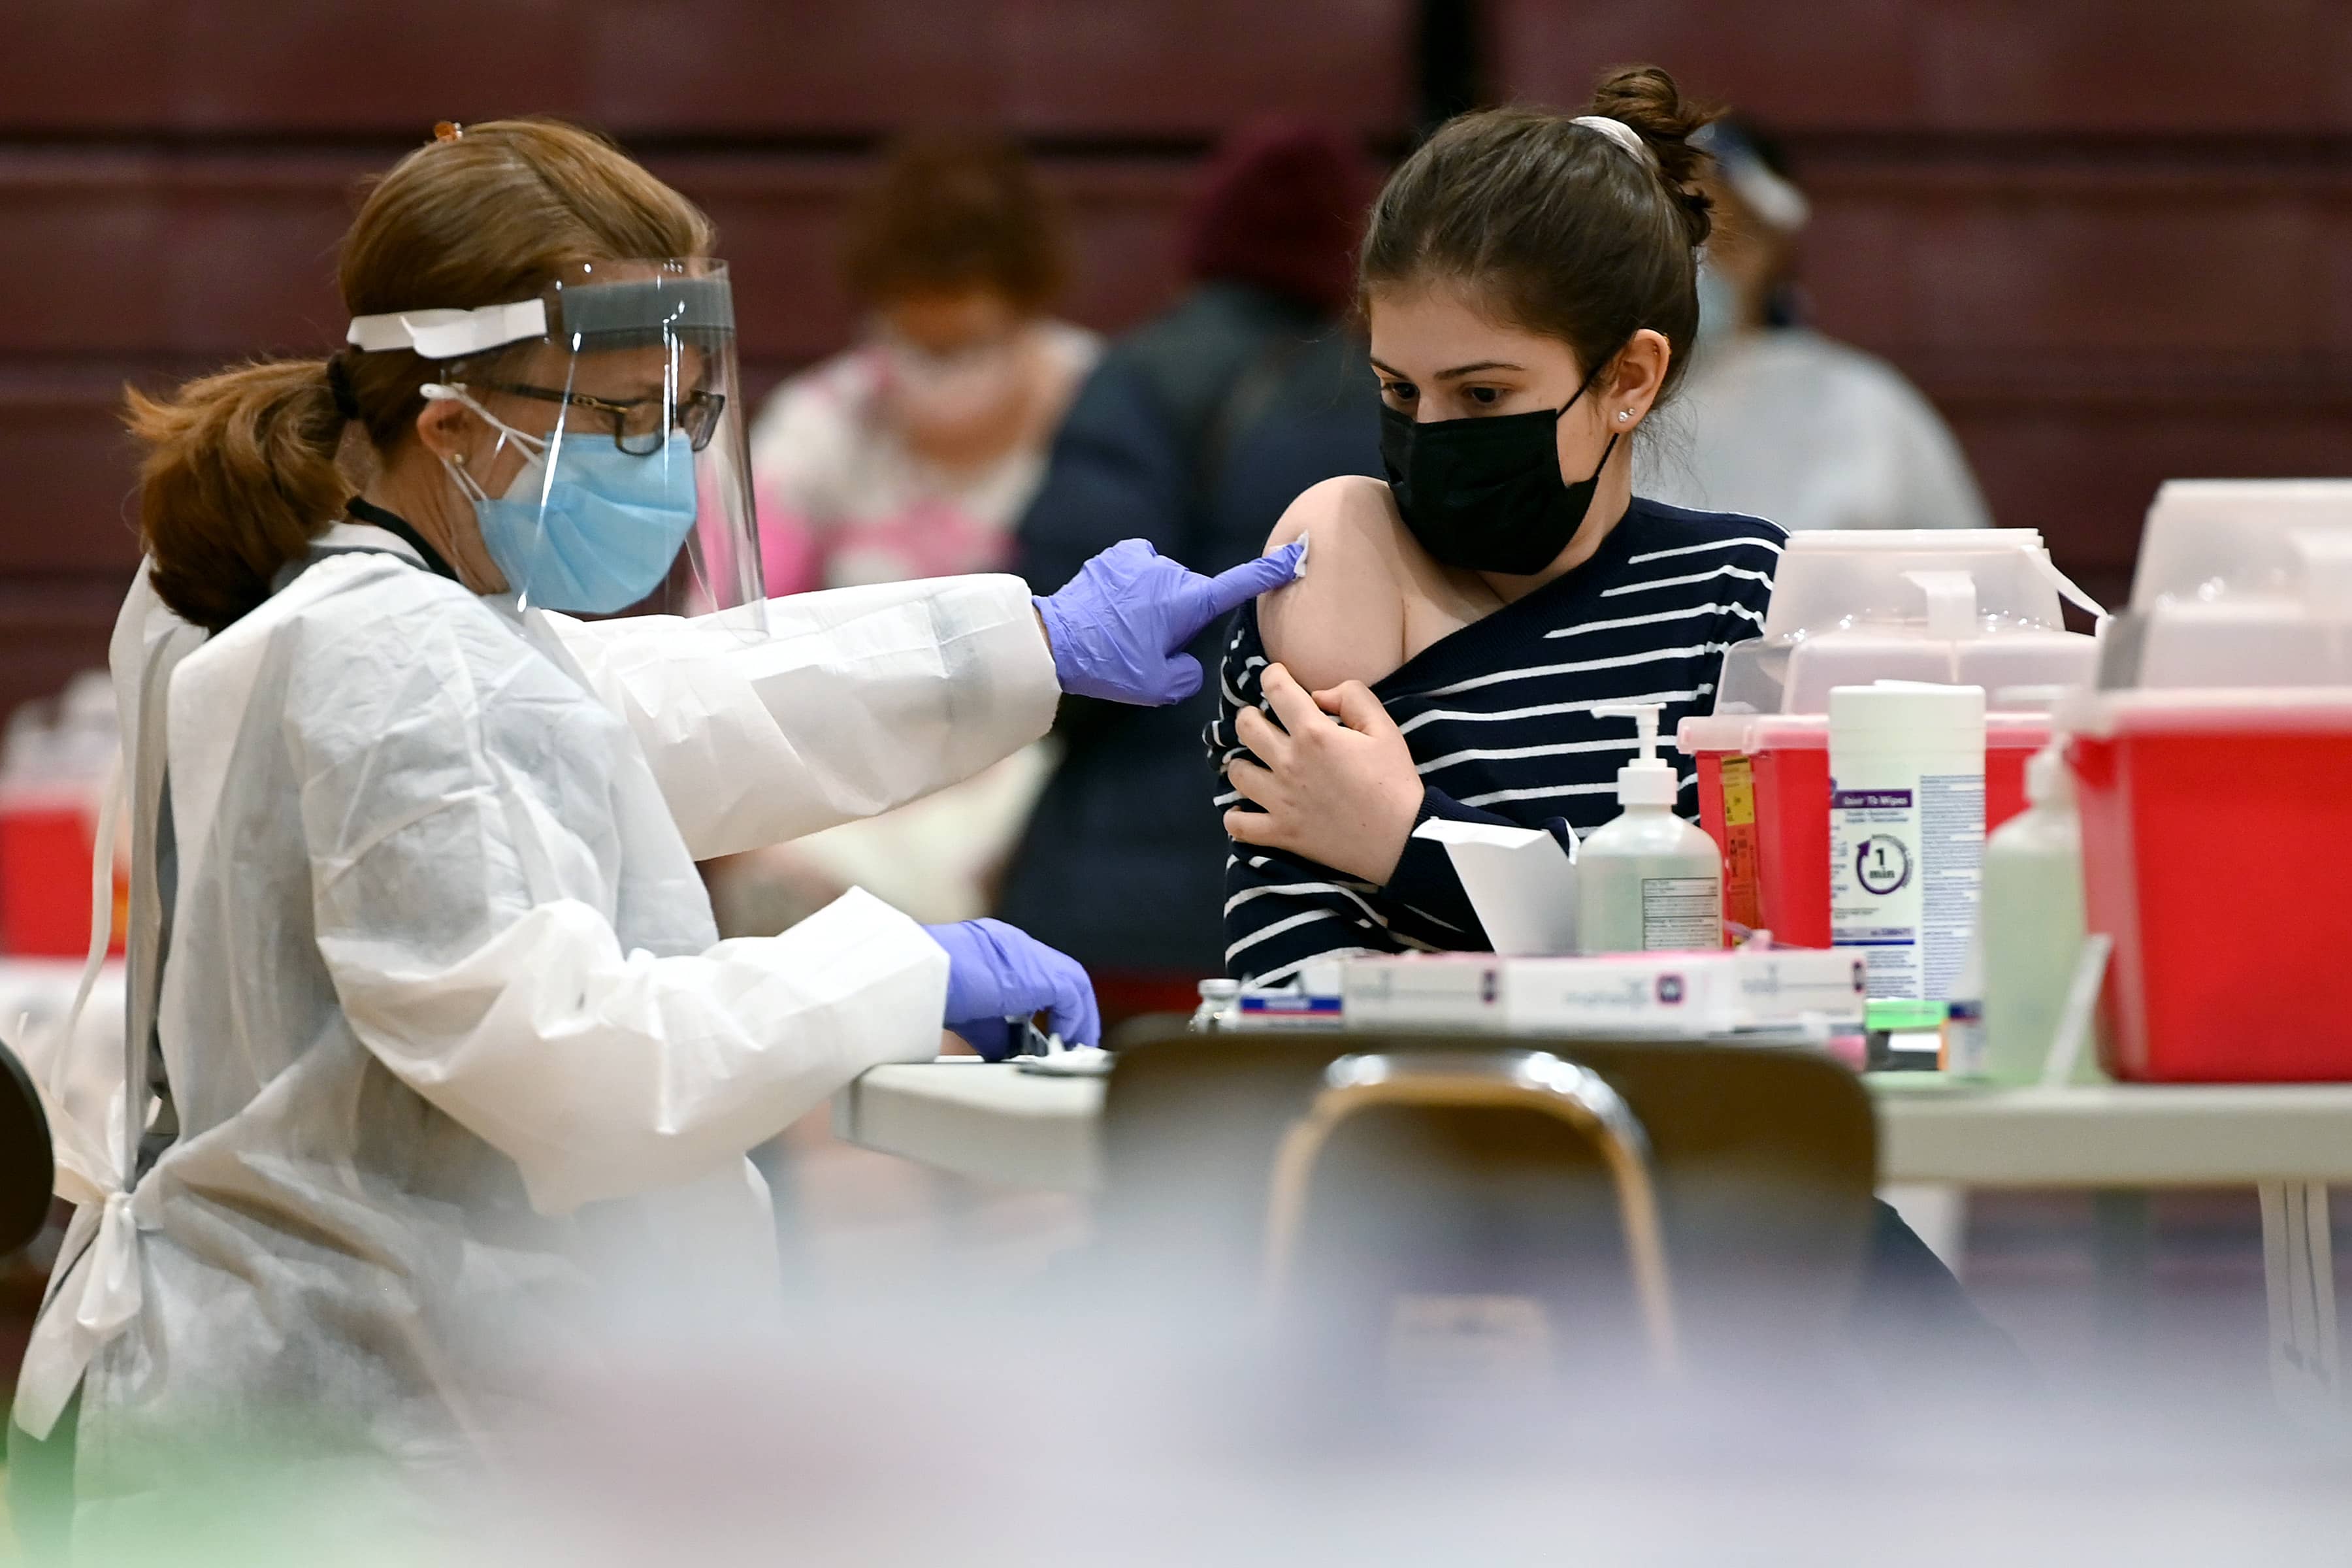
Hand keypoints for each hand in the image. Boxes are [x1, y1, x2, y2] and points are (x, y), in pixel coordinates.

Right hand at [922, 918, 1100, 1060]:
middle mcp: (1014, 943)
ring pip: (1071, 980)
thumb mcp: (964, 1010)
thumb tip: (1007, 1053)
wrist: (916, 973)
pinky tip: (1067, 1042)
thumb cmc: (925, 990)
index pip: (1034, 972)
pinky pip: (1071, 994)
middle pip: (1058, 974)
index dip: (1049, 1003)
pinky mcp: (1036, 973)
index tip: (1052, 1030)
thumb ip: (991, 1028)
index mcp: (993, 947)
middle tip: (1072, 1040)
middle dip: (1070, 1010)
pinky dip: (1076, 1018)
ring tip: (1077, 1046)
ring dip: (1079, 1015)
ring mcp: (1027, 953)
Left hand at [1034, 538, 1306, 704]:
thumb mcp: (1159, 687)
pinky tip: (1115, 604)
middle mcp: (1171, 573)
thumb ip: (1188, 675)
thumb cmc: (1109, 666)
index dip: (1269, 572)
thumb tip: (1187, 660)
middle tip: (1148, 646)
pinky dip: (1136, 585)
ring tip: (1123, 629)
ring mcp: (1144, 559)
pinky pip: (1142, 569)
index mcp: (1188, 602)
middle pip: (1194, 597)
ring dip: (1155, 603)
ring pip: (1166, 585)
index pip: (1240, 584)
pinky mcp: (1121, 555)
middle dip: (1181, 619)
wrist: (1056, 640)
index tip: (1294, 554)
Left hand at [1223, 663, 1422, 884]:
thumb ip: (1353, 697)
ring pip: (1237, 772)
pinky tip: (1244, 810)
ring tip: (1256, 763)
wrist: (1402, 838)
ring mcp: (1280, 800)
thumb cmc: (1395, 782)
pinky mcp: (1280, 832)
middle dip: (1250, 715)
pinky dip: (1235, 817)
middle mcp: (1288, 763)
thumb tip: (1318, 695)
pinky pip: (1239, 825)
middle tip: (1263, 720)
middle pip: (1245, 727)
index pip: (1276, 689)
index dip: (1272, 674)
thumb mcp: (1385, 728)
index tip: (1277, 677)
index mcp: (1314, 734)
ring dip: (1242, 762)